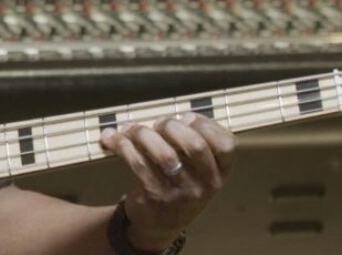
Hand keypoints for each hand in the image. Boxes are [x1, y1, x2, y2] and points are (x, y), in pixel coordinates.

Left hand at [100, 112, 235, 250]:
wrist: (160, 225)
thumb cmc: (178, 186)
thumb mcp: (197, 171)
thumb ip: (193, 143)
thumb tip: (182, 117)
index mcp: (219, 173)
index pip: (226, 144)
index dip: (206, 123)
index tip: (187, 117)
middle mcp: (204, 185)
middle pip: (195, 145)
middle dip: (172, 126)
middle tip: (158, 124)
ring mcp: (180, 193)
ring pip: (164, 154)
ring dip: (143, 134)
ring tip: (133, 130)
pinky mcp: (155, 196)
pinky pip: (138, 163)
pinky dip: (123, 146)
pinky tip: (115, 139)